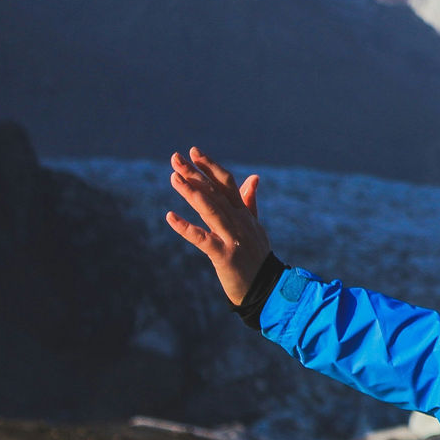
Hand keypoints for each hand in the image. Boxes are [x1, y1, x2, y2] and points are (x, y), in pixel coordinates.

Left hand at [164, 147, 269, 306]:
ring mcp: (232, 237)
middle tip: (175, 158)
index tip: (193, 152)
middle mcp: (239, 221)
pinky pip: (202, 239)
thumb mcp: (255, 226)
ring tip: (174, 178)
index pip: (227, 183)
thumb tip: (254, 177)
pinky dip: (186, 228)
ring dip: (191, 193)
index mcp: (244, 213)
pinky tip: (170, 217)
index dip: (210, 166)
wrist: (268, 287)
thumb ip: (249, 202)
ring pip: (210, 210)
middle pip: (215, 192)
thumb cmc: (257, 256)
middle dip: (194, 173)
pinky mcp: (224, 255)